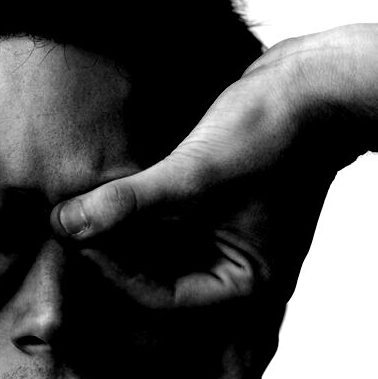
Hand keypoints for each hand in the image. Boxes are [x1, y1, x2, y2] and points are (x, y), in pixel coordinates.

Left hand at [50, 25, 377, 311]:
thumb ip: (131, 203)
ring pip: (153, 247)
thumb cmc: (271, 133)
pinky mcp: (207, 205)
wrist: (310, 81)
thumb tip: (67, 224)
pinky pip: (160, 219)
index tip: (78, 241)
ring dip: (117, 229)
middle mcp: (230, 265)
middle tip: (67, 226)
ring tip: (77, 208)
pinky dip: (133, 208)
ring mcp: (219, 235)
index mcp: (242, 281)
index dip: (116, 273)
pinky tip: (101, 193)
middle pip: (155, 275)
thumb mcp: (196, 175)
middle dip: (112, 252)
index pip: (165, 298)